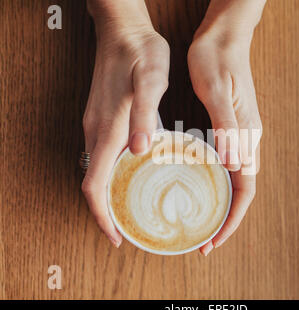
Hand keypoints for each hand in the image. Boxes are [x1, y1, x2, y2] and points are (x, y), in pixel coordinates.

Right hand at [82, 1, 169, 246]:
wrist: (123, 31)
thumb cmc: (140, 54)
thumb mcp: (151, 81)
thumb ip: (145, 116)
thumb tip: (140, 151)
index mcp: (108, 130)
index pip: (95, 187)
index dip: (102, 216)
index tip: (116, 237)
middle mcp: (96, 132)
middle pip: (94, 184)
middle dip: (107, 211)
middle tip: (129, 228)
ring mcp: (96, 124)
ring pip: (98, 171)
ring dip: (110, 194)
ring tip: (132, 208)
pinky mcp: (102, 117)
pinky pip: (103, 155)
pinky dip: (114, 174)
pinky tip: (133, 173)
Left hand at [188, 0, 264, 254]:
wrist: (224, 35)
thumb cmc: (217, 59)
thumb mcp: (216, 91)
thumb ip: (226, 126)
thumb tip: (234, 164)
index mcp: (246, 134)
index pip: (246, 188)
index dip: (233, 217)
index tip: (216, 239)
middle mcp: (246, 139)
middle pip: (241, 190)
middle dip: (226, 219)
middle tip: (204, 240)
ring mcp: (239, 134)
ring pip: (233, 180)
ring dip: (220, 205)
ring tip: (201, 223)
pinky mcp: (229, 127)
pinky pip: (225, 165)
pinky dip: (214, 184)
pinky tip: (199, 188)